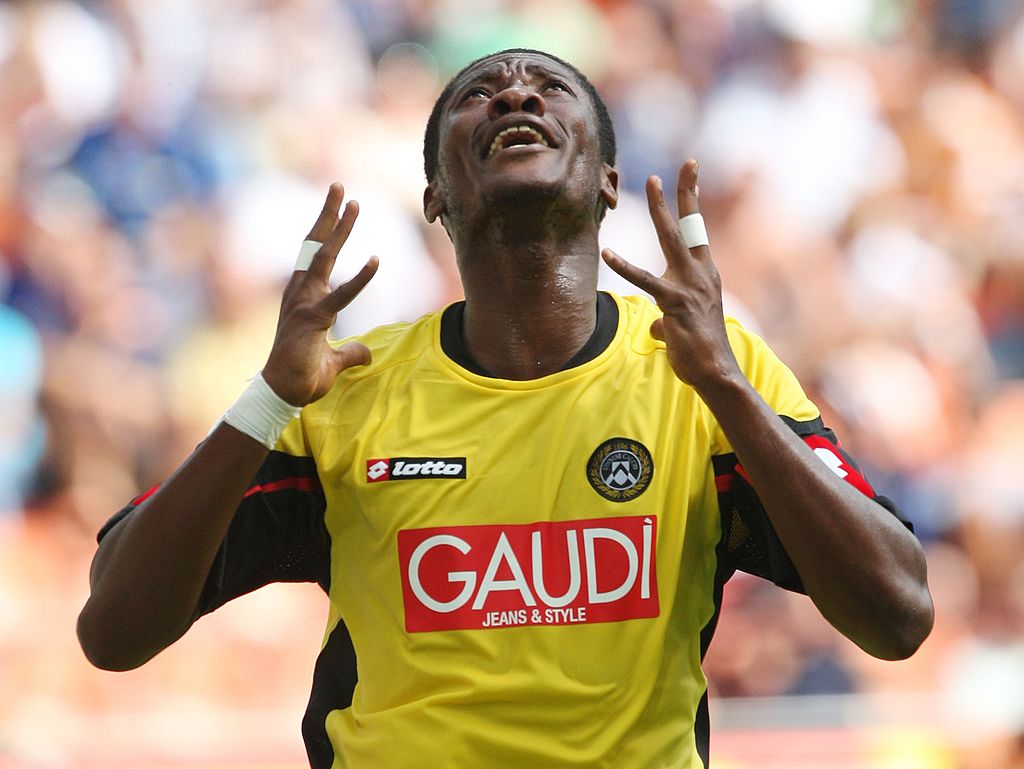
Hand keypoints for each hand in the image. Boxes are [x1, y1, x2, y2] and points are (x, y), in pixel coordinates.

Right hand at [262, 183, 378, 405]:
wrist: (282, 395)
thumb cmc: (302, 376)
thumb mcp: (334, 361)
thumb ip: (351, 352)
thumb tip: (366, 353)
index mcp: (304, 297)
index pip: (314, 255)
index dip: (326, 229)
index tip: (338, 205)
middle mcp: (300, 293)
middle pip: (315, 245)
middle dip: (329, 215)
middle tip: (340, 187)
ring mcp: (304, 304)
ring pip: (323, 257)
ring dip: (339, 229)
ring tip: (353, 203)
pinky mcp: (313, 320)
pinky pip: (340, 296)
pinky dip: (360, 279)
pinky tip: (376, 260)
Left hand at [602, 160, 740, 390]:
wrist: (716, 372)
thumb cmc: (700, 353)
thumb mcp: (681, 329)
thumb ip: (666, 321)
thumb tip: (655, 328)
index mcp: (705, 275)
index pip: (698, 232)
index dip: (693, 202)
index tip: (690, 175)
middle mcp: (701, 274)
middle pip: (693, 224)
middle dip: (686, 192)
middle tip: (684, 164)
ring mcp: (690, 286)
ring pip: (672, 239)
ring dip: (662, 209)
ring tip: (652, 182)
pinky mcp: (674, 302)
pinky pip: (645, 280)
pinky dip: (624, 266)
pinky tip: (608, 254)